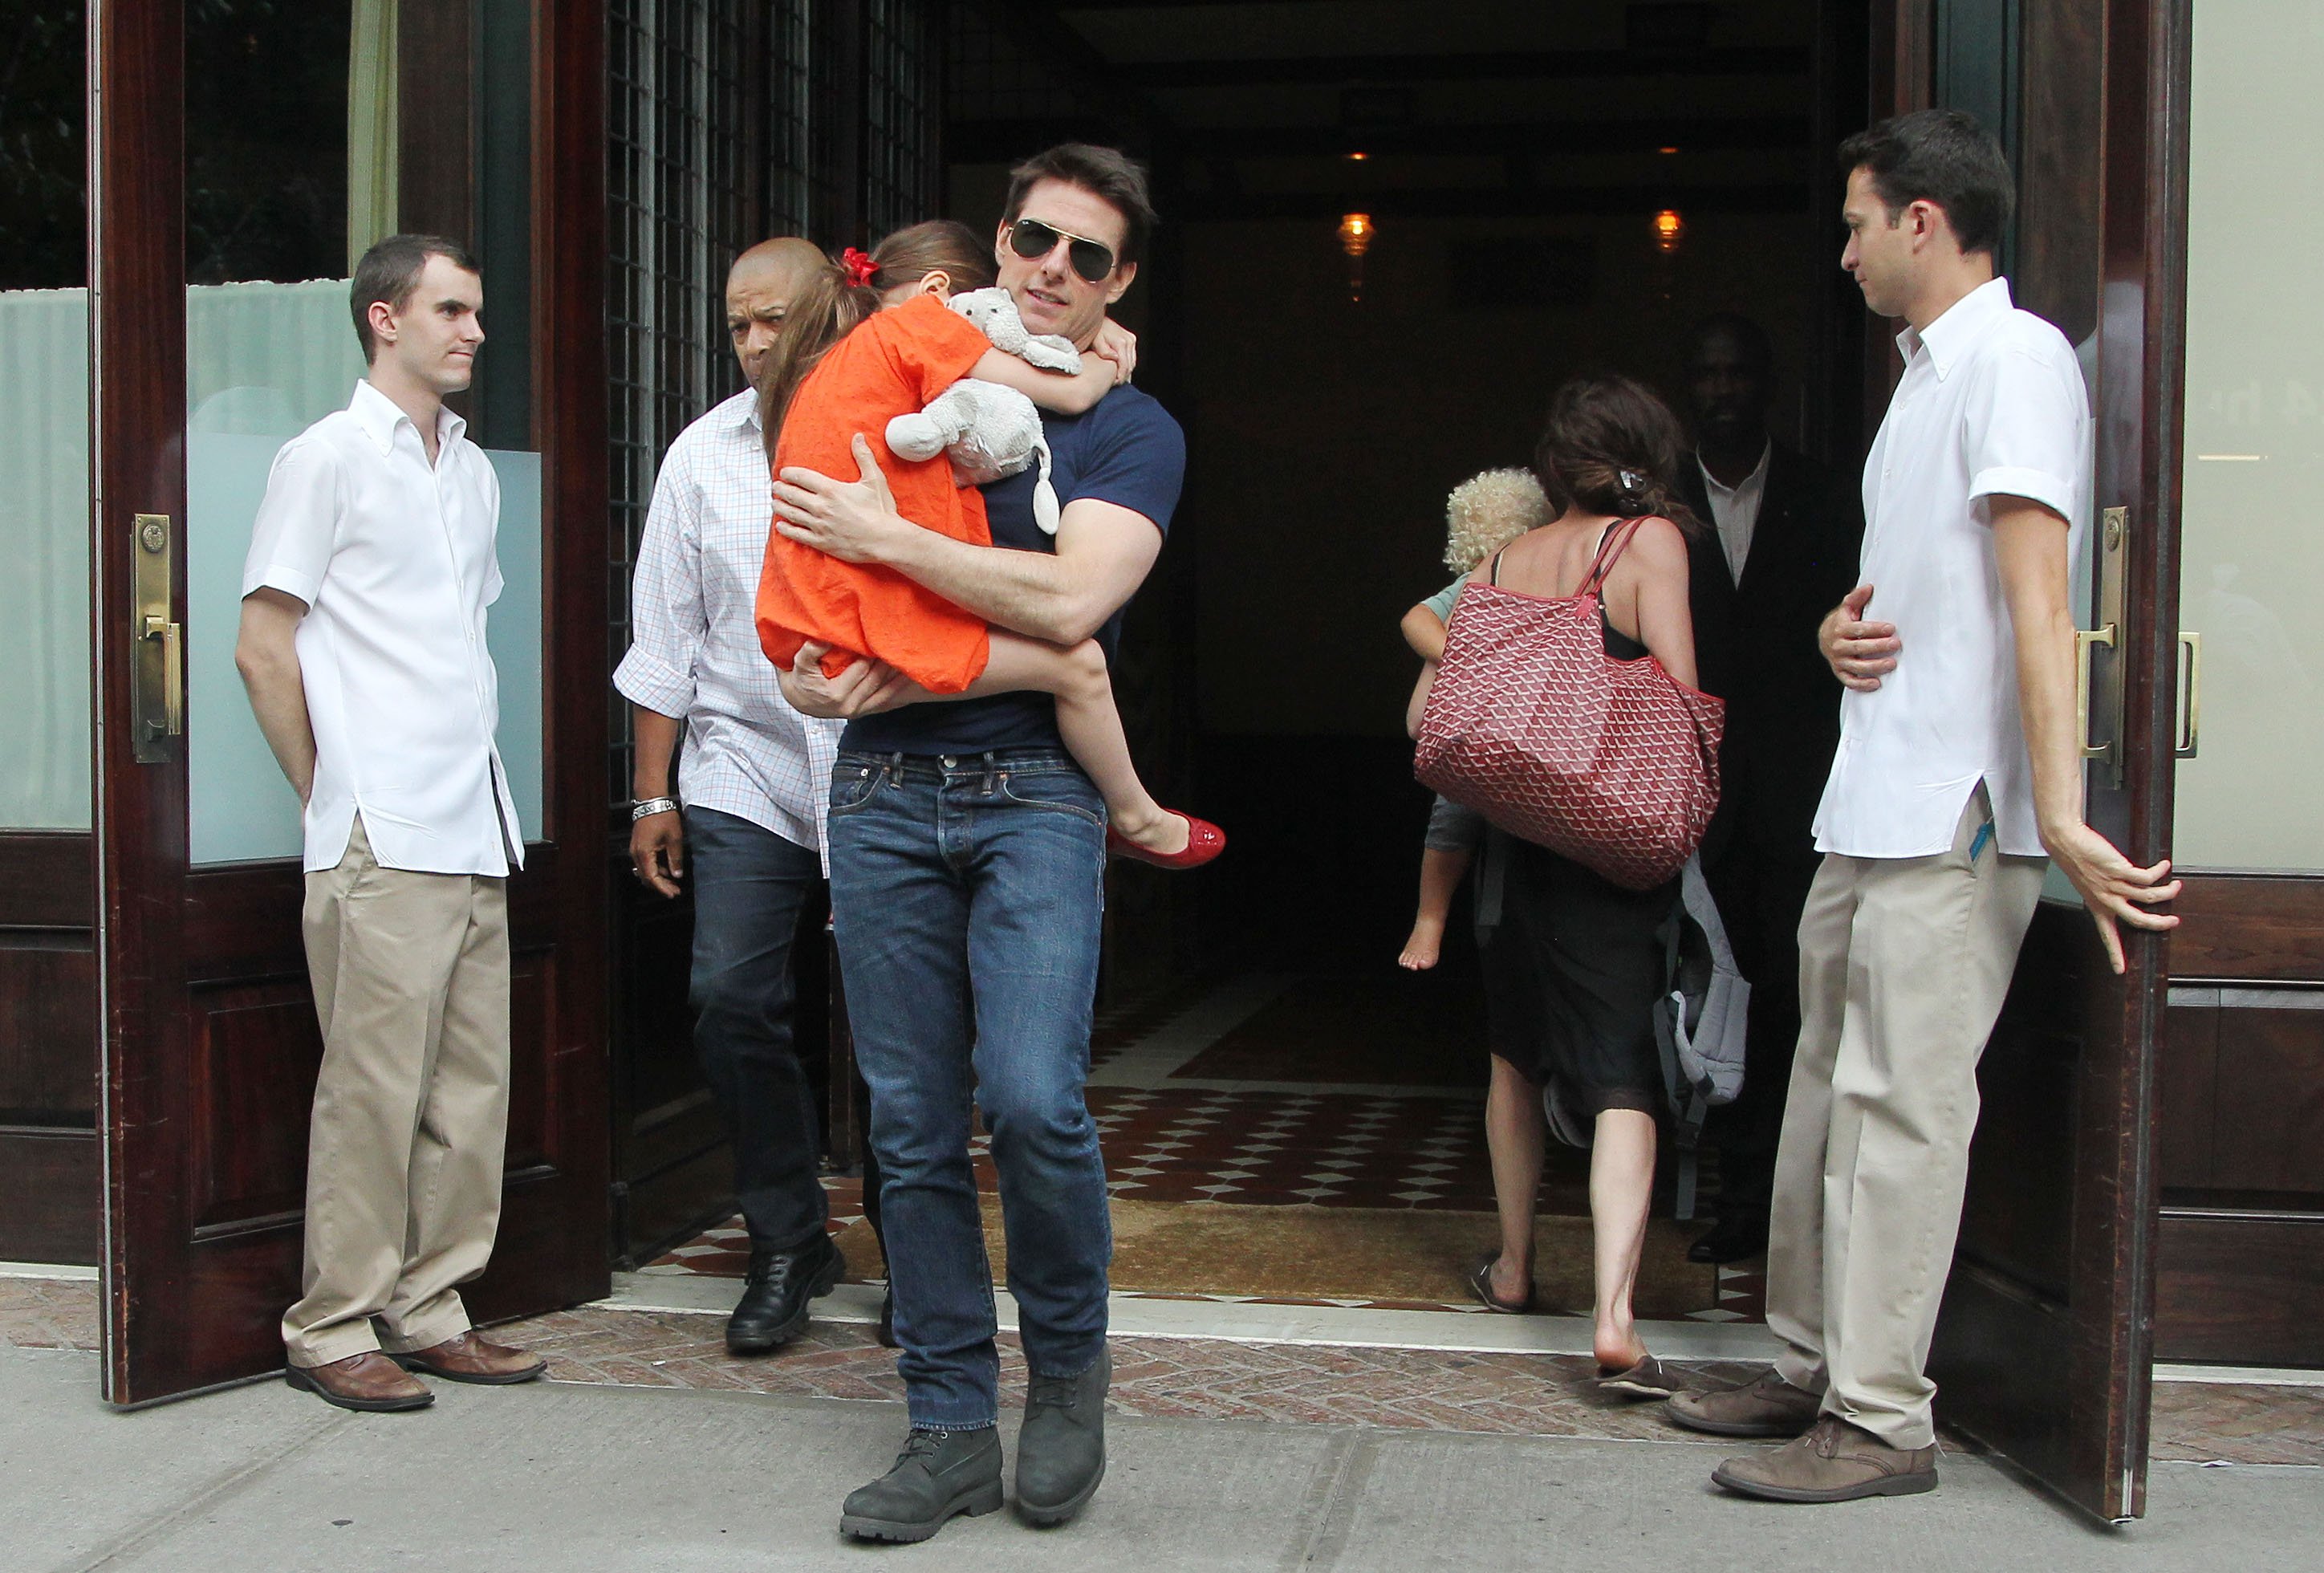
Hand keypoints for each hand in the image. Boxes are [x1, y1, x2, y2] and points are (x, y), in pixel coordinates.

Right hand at [629, 808, 683, 897]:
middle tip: (675, 891)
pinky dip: (655, 869)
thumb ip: (675, 859)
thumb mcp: (674, 839)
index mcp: (644, 853)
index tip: (673, 894)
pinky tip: (667, 870)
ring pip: (645, 871)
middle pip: (646, 877)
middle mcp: (636, 854)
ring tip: (673, 883)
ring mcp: (635, 850)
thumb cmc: (663, 817)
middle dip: (661, 886)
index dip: (662, 888)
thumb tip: (677, 875)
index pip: (652, 877)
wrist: (652, 802)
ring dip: (658, 878)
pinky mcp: (638, 846)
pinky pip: (644, 863)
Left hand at [773, 434, 908, 563]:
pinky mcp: (821, 542)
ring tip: (774, 502)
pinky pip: (797, 535)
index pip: (802, 477)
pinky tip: (780, 525)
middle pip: (792, 495)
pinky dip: (786, 529)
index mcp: (831, 489)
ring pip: (791, 514)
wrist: (885, 540)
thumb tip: (858, 437)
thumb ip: (864, 457)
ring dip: (780, 506)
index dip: (789, 473)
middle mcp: (821, 507)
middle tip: (775, 486)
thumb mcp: (874, 480)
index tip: (784, 473)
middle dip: (780, 489)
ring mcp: (819, 525)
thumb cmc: (881, 511)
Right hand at [776, 641, 916, 718]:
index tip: (882, 638)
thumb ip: (810, 651)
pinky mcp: (865, 712)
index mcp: (836, 694)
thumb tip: (822, 638)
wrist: (801, 701)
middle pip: (876, 679)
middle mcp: (850, 705)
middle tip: (901, 643)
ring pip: (885, 691)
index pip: (860, 669)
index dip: (872, 653)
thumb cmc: (801, 679)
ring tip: (912, 659)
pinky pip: (886, 702)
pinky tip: (910, 680)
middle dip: (889, 661)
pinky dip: (899, 691)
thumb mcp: (799, 664)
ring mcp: (859, 711)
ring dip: (898, 676)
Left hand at [1091, 319, 1137, 383]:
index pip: (1125, 366)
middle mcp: (1129, 340)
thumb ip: (1104, 351)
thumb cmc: (1094, 331)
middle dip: (1123, 376)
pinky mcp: (1131, 339)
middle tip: (1114, 383)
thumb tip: (1115, 358)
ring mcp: (1131, 339)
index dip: (1120, 378)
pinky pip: (1132, 357)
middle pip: (1130, 366)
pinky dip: (1127, 364)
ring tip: (1116, 378)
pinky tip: (1120, 369)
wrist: (1096, 319)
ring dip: (1126, 371)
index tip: (1113, 384)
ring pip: (1132, 362)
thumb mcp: (1096, 342)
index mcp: (1122, 343)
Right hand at [1820, 583, 1901, 690]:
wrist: (1824, 638)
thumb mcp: (1846, 608)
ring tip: (1891, 664)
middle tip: (1896, 644)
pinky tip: (1877, 683)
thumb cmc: (1841, 622)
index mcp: (1840, 628)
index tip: (1891, 628)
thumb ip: (1857, 598)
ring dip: (1875, 666)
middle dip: (1878, 647)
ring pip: (1857, 666)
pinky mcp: (1840, 672)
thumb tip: (1869, 587)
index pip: (1859, 629)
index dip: (1875, 629)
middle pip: (1859, 648)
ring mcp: (1838, 660)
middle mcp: (1838, 646)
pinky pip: (1850, 681)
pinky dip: (1862, 684)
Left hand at [2041, 820, 2181, 974]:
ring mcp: (2114, 885)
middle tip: (2174, 921)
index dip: (2115, 954)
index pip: (2107, 936)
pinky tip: (2163, 866)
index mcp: (2098, 907)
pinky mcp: (2120, 869)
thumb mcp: (2088, 886)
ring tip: (2176, 887)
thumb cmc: (2077, 861)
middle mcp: (2107, 900)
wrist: (2066, 842)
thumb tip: (2126, 896)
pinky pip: (2148, 876)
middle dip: (2161, 924)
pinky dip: (2160, 871)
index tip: (2120, 970)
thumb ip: (2105, 895)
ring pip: (2150, 897)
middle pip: (2140, 921)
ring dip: (2168, 892)